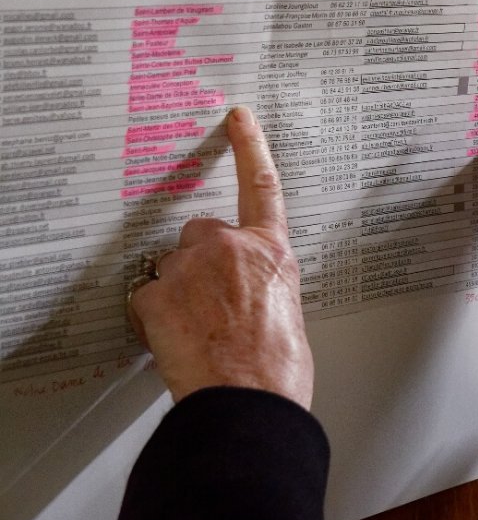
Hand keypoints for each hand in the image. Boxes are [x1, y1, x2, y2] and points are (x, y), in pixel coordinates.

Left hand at [127, 106, 312, 407]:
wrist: (248, 400)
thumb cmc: (277, 369)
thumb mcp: (290, 313)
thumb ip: (266, 284)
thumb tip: (251, 294)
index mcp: (272, 252)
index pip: (262, 185)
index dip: (250, 147)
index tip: (238, 119)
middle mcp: (230, 248)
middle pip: (201, 234)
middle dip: (201, 262)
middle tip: (213, 307)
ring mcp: (188, 269)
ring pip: (171, 269)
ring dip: (178, 293)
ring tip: (199, 333)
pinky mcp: (155, 296)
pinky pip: (146, 299)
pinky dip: (155, 319)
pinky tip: (178, 342)